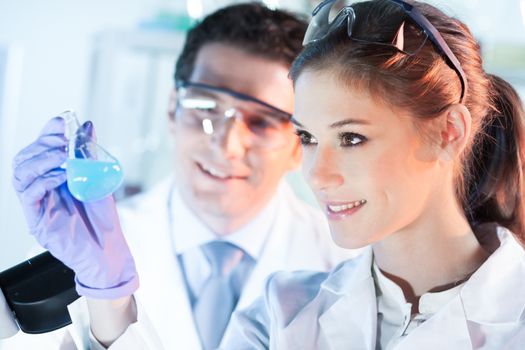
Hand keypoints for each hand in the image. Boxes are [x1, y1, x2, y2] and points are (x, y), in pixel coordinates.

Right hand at [12, 117, 137, 298]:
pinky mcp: (37, 220)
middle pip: (25, 158)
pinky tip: (61, 176)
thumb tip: (86, 126)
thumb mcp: (98, 179)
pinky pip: (28, 194)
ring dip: (42, 159)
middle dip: (42, 144)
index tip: (61, 123)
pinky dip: (43, 180)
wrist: (108, 249)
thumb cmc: (103, 218)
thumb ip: (89, 154)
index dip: (46, 133)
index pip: (40, 149)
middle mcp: (42, 189)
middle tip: (63, 143)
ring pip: (21, 174)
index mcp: (54, 177)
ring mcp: (38, 204)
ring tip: (64, 158)